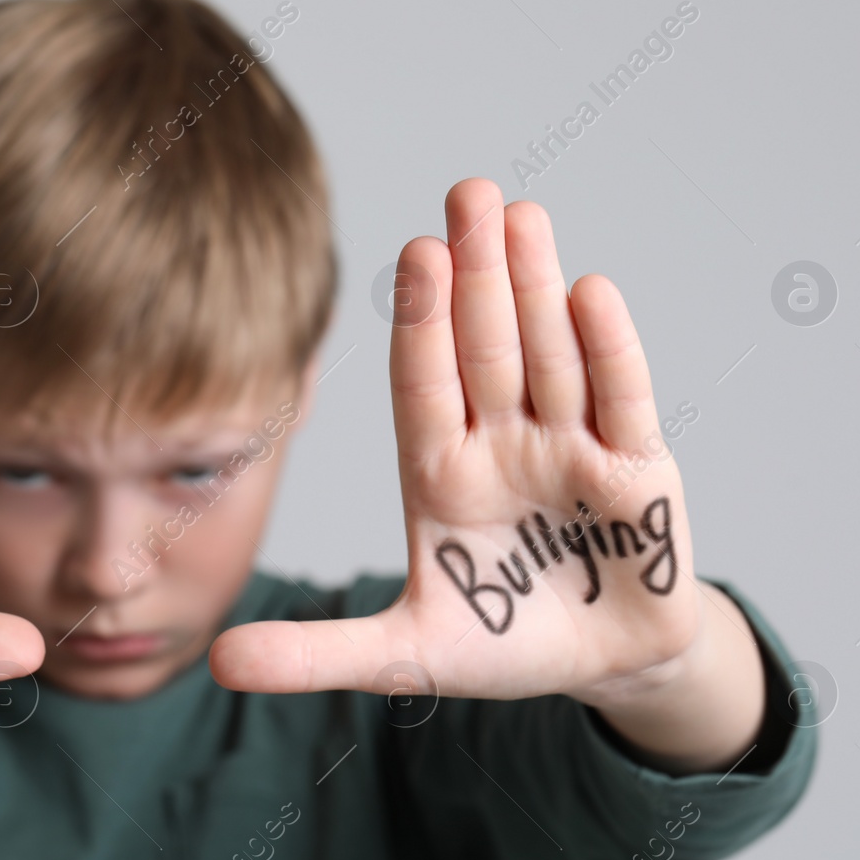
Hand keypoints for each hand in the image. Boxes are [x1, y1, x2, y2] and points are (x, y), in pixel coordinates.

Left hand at [211, 179, 700, 707]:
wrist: (605, 667)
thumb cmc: (504, 645)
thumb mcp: (405, 657)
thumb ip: (317, 653)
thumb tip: (218, 662)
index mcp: (441, 477)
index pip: (425, 387)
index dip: (421, 325)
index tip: (413, 253)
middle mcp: (503, 447)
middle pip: (486, 352)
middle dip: (478, 276)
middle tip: (467, 192)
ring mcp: (571, 452)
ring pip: (549, 358)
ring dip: (535, 288)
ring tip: (520, 215)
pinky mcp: (640, 474)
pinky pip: (622, 404)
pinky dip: (608, 352)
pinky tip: (588, 290)